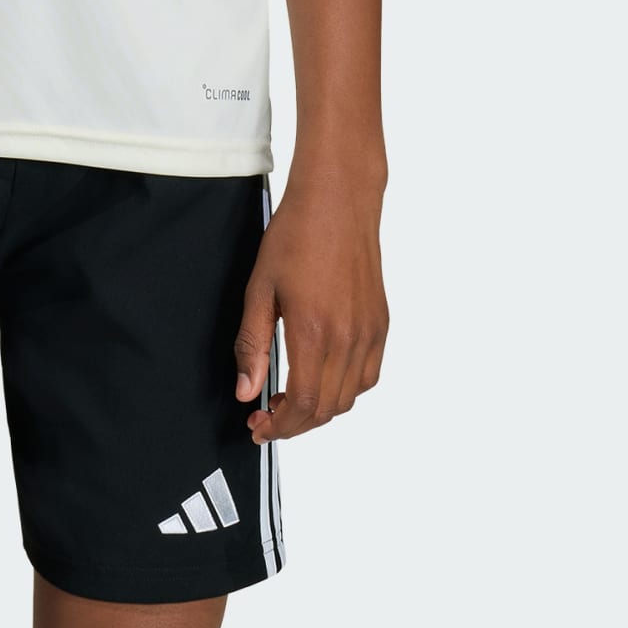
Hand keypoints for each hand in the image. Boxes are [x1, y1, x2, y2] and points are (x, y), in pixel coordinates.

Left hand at [233, 177, 386, 441]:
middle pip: (326, 409)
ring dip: (320, 410)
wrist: (337, 201)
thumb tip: (246, 392)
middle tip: (267, 417)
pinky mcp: (381, 323)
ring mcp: (370, 332)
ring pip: (349, 398)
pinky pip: (368, 375)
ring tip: (291, 399)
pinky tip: (323, 377)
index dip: (279, 427)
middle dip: (294, 424)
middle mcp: (348, 338)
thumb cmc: (296, 236)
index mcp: (314, 332)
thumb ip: (252, 344)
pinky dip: (346, 389)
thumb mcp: (259, 287)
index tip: (258, 426)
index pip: (302, 405)